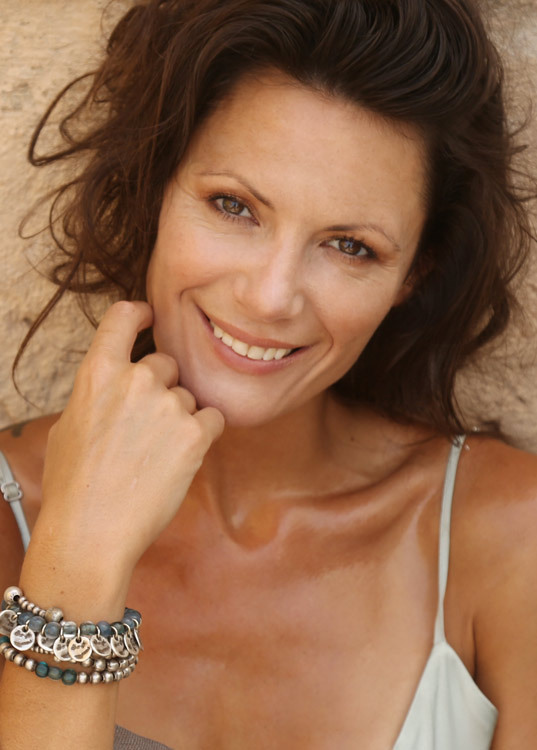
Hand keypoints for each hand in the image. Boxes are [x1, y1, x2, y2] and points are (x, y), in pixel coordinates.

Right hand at [38, 301, 223, 572]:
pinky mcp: (195, 433)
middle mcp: (136, 380)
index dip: (139, 314)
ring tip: (155, 455)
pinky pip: (213, 418)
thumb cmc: (73, 485)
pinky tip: (179, 458)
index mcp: (98, 373)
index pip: (122, 318)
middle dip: (161, 387)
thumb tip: (114, 387)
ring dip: (181, 416)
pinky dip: (203, 434)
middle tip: (146, 428)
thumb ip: (97, 394)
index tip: (149, 316)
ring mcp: (168, 405)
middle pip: (165, 364)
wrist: (91, 531)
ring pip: (189, 396)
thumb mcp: (68, 426)